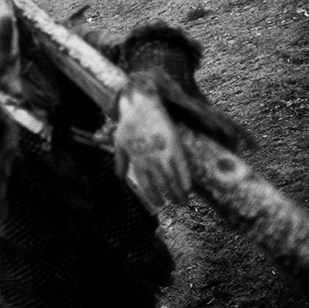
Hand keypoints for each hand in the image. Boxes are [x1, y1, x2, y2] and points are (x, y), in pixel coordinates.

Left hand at [114, 72, 191, 206]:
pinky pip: (181, 166)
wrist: (141, 104)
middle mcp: (150, 159)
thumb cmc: (128, 124)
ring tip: (184, 200)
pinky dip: (185, 179)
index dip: (154, 196)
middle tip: (177, 204)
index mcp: (137, 160)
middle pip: (162, 185)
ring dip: (179, 192)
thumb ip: (120, 162)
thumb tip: (119, 177)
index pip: (147, 185)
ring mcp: (162, 153)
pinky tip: (189, 188)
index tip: (160, 204)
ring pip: (172, 179)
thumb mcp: (119, 143)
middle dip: (169, 197)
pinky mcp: (174, 145)